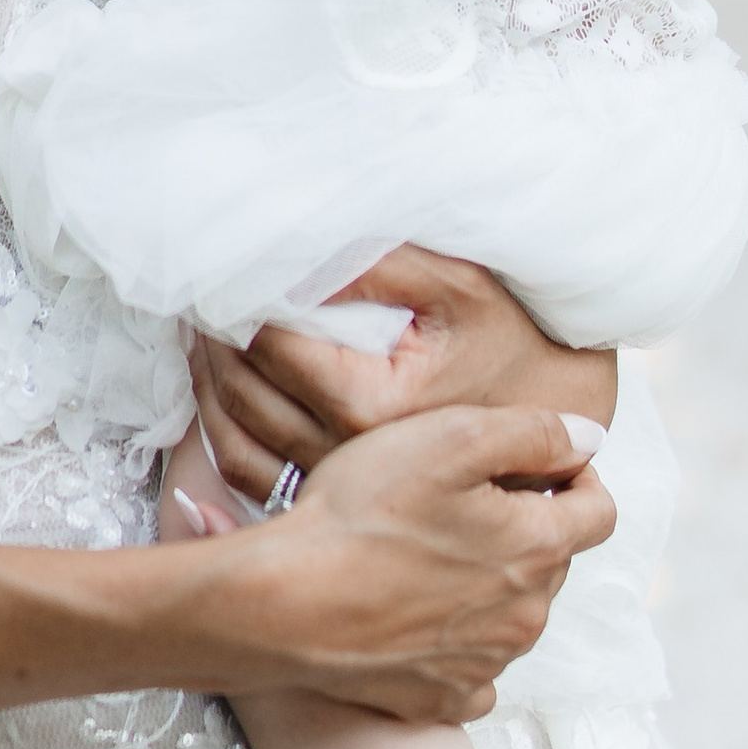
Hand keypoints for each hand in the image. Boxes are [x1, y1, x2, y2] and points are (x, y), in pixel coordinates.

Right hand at [185, 404, 613, 723]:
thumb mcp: (450, 438)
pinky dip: (458, 642)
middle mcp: (526, 617)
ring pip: (513, 612)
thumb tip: (590, 437)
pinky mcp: (441, 699)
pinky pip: (474, 670)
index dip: (575, 477)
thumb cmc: (360, 516)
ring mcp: (485, 665)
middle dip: (523, 526)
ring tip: (425, 553)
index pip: (600, 511)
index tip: (535, 464)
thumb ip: (535, 432)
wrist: (284, 604)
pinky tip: (417, 614)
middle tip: (458, 500)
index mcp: (538, 549)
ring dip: (489, 582)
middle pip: (552, 560)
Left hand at [191, 248, 618, 506]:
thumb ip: (378, 262)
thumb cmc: (512, 343)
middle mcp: (349, 457)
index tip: (213, 272)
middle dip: (209, 341)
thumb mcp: (458, 286)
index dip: (232, 302)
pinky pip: (251, 478)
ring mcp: (341, 488)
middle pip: (244, 393)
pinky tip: (217, 396)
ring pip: (236, 441)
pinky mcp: (337, 503)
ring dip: (206, 387)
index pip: (269, 344)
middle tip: (191, 300)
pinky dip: (219, 436)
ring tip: (199, 342)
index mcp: (372, 404)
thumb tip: (301, 245)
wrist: (557, 416)